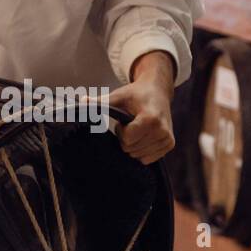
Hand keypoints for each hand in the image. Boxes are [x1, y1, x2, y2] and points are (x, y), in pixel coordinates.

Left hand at [109, 50, 175, 164]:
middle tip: (131, 124)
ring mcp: (167, 139)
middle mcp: (162, 131)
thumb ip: (100, 102)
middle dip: (126, 139)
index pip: (127, 140)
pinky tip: (144, 136)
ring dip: (133, 145)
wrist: (158, 91)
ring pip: (138, 156)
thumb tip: (81, 101)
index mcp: (151, 118)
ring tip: (138, 128)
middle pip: (131, 149)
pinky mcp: (169, 145)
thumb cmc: (136, 94)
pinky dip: (141, 150)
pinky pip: (147, 159)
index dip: (121, 131)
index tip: (124, 120)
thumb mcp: (118, 96)